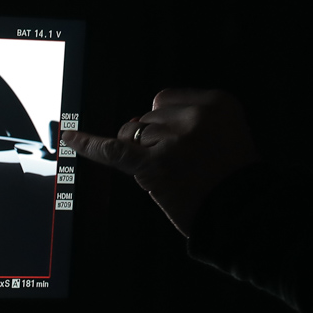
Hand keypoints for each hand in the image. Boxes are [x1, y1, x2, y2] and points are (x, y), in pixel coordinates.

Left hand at [59, 89, 260, 235]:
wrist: (244, 211)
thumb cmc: (230, 177)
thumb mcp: (224, 132)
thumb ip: (183, 121)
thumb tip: (133, 124)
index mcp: (216, 102)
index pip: (163, 101)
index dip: (163, 124)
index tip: (178, 143)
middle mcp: (194, 116)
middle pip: (144, 118)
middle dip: (152, 141)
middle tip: (180, 165)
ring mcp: (173, 139)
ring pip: (130, 134)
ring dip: (140, 154)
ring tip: (172, 173)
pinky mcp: (154, 164)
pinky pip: (111, 149)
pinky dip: (86, 144)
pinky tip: (68, 137)